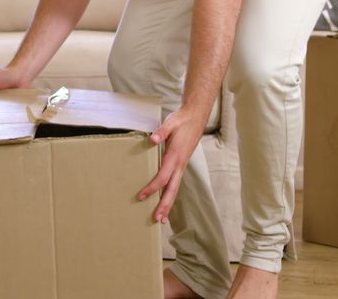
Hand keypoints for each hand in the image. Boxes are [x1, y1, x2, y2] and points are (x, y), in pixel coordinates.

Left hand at [137, 108, 206, 222]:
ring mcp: (182, 165)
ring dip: (168, 203)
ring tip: (161, 218)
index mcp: (175, 156)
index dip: (152, 188)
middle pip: (172, 189)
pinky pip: (176, 183)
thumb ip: (161, 132)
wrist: (196, 117)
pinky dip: (170, 194)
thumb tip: (152, 139)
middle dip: (165, 205)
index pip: (163, 177)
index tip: (141, 196)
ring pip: (175, 188)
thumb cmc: (181, 121)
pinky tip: (166, 201)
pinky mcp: (182, 164)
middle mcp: (180, 164)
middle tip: (157, 219)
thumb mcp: (170, 123)